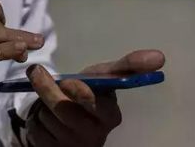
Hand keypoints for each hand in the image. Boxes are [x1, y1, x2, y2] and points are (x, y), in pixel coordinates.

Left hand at [22, 49, 164, 146]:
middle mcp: (94, 135)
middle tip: (36, 72)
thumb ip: (128, 66)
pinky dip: (35, 117)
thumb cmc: (88, 91)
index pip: (97, 106)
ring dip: (41, 102)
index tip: (70, 81)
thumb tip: (159, 56)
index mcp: (110, 116)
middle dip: (48, 89)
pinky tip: (45, 116)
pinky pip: (36, 129)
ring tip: (49, 99)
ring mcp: (73, 146)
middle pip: (65, 111)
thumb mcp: (104, 76)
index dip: (82, 93)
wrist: (67, 116)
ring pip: (47, 117)